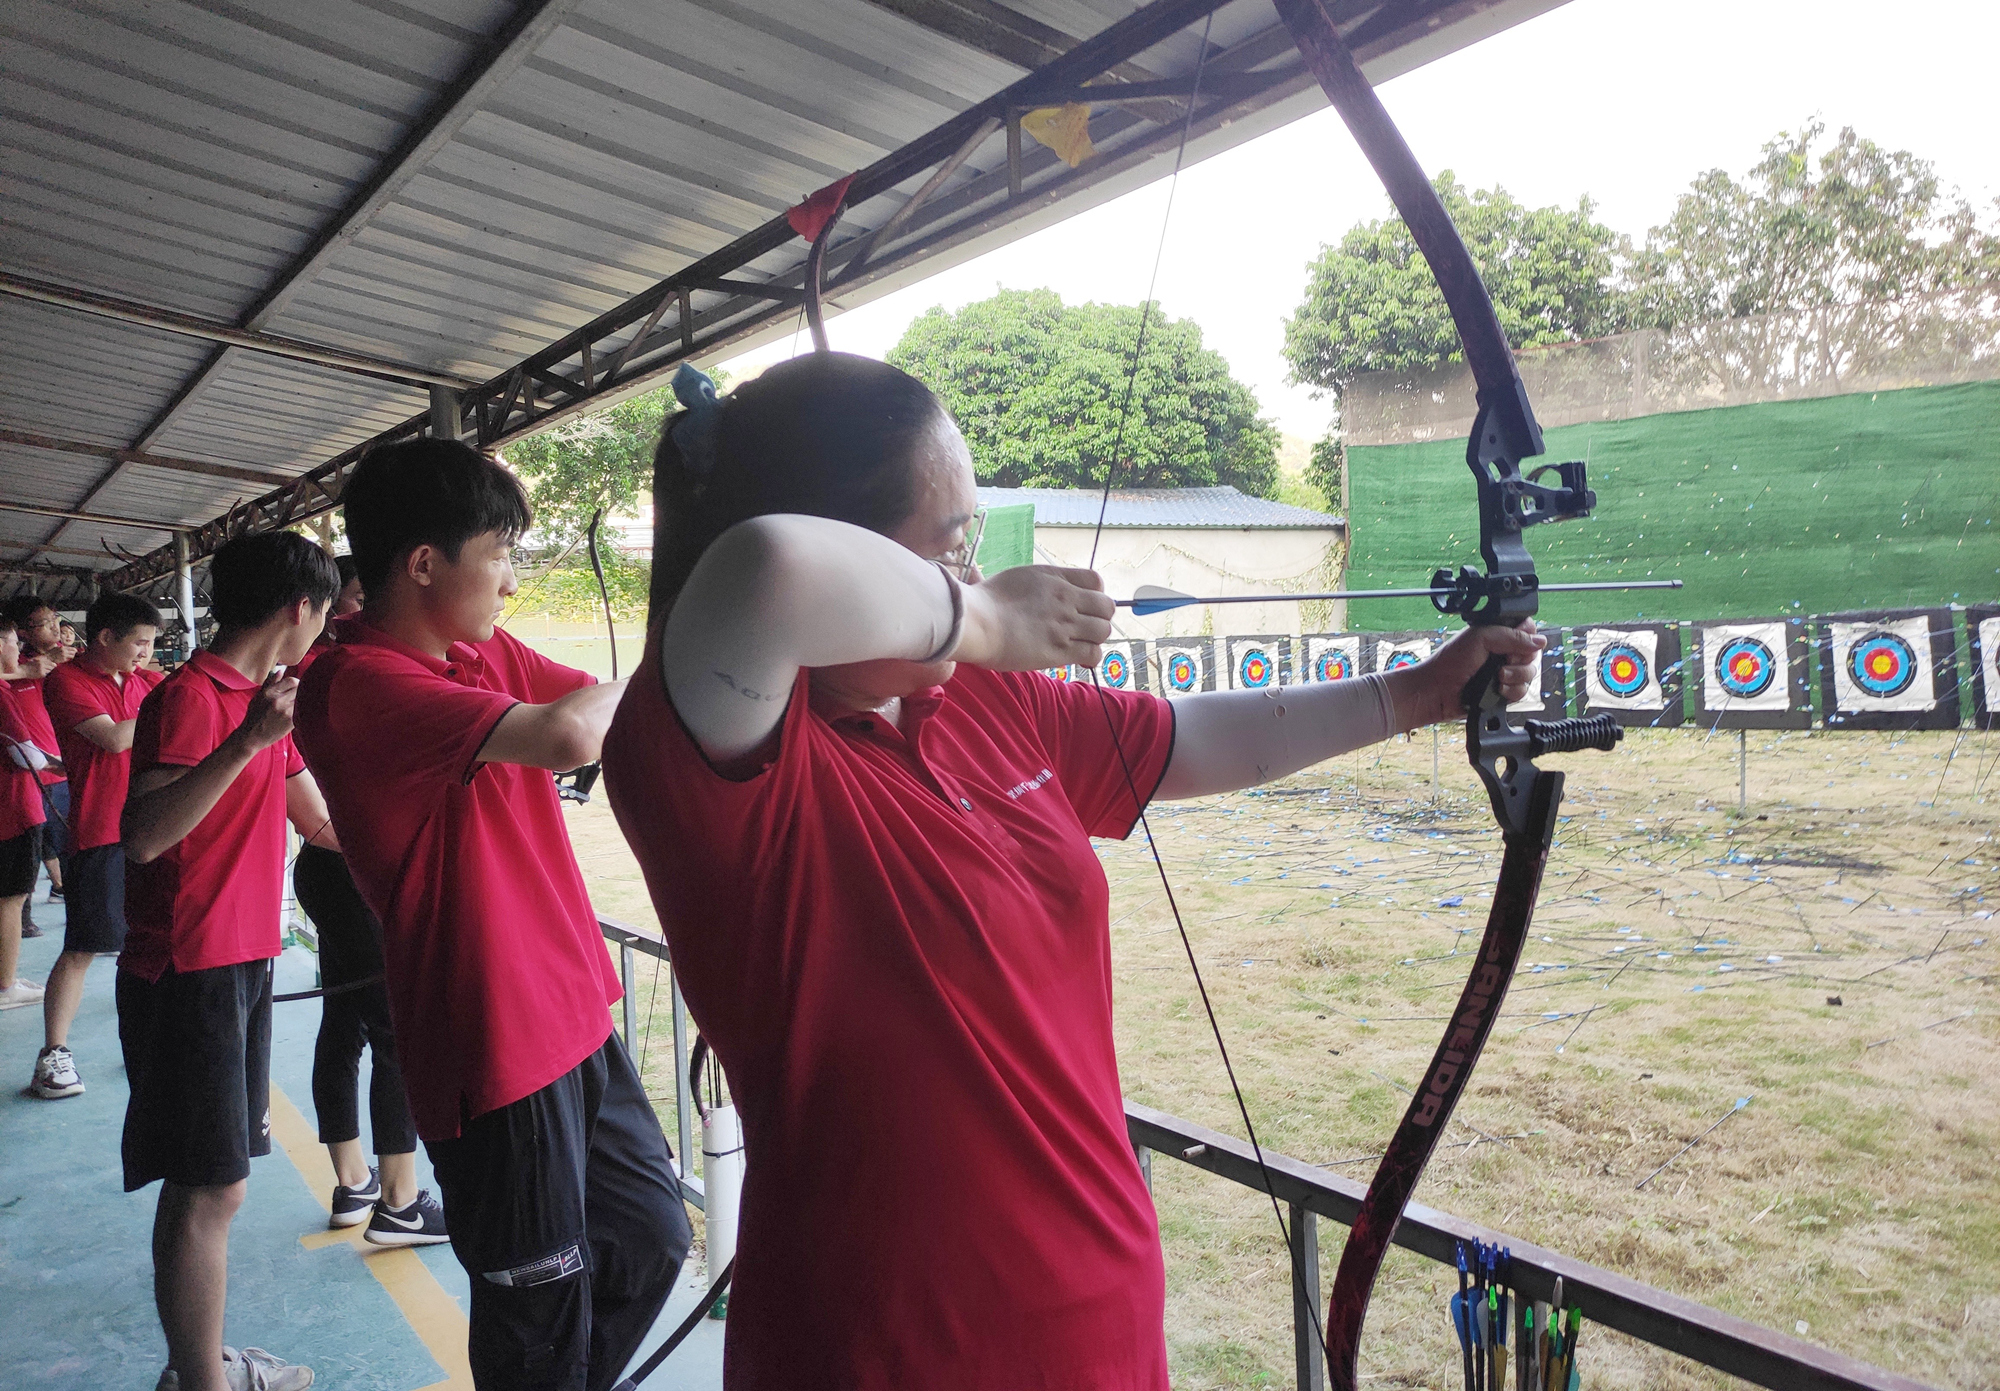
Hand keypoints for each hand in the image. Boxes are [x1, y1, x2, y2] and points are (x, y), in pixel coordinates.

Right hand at [21, 651, 56, 678]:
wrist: (21, 671)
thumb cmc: (27, 665)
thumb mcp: (34, 660)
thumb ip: (42, 660)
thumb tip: (53, 662)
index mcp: (40, 660)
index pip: (50, 662)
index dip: (52, 664)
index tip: (53, 665)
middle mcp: (42, 664)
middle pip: (51, 666)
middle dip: (50, 667)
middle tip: (46, 669)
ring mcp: (42, 669)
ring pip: (49, 670)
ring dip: (47, 671)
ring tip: (41, 670)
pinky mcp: (41, 674)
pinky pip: (46, 674)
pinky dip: (44, 674)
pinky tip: (39, 673)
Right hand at [232, 668, 298, 752]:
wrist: (251, 737)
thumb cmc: (254, 716)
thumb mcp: (258, 697)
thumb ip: (270, 683)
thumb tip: (280, 671)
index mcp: (269, 692)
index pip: (292, 681)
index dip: (297, 683)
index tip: (297, 687)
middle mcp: (278, 700)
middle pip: (300, 689)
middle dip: (302, 692)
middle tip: (301, 697)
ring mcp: (285, 711)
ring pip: (303, 699)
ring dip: (304, 701)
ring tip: (302, 704)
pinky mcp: (291, 721)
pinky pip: (304, 711)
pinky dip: (304, 711)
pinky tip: (301, 713)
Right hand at [956, 564, 1114, 671]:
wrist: (976, 622)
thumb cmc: (985, 601)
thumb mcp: (1015, 578)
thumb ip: (1037, 583)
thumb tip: (1040, 592)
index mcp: (1054, 578)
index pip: (1096, 580)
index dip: (1095, 594)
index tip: (1083, 605)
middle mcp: (1065, 598)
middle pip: (1106, 606)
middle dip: (1099, 617)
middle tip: (1084, 627)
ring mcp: (1065, 625)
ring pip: (1103, 630)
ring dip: (1096, 638)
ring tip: (1080, 644)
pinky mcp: (1061, 650)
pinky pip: (1094, 653)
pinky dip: (1091, 658)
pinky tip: (1081, 660)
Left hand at [1387, 621, 1544, 729]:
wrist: (1437, 691)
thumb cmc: (1450, 662)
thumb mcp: (1481, 638)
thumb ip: (1511, 635)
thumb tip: (1539, 641)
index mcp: (1498, 634)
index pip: (1528, 630)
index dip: (1528, 637)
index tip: (1514, 644)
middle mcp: (1504, 652)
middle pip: (1533, 653)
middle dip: (1520, 659)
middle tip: (1503, 660)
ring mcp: (1504, 673)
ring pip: (1530, 674)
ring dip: (1515, 676)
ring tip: (1497, 677)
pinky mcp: (1503, 692)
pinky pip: (1522, 692)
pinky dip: (1512, 691)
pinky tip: (1498, 690)